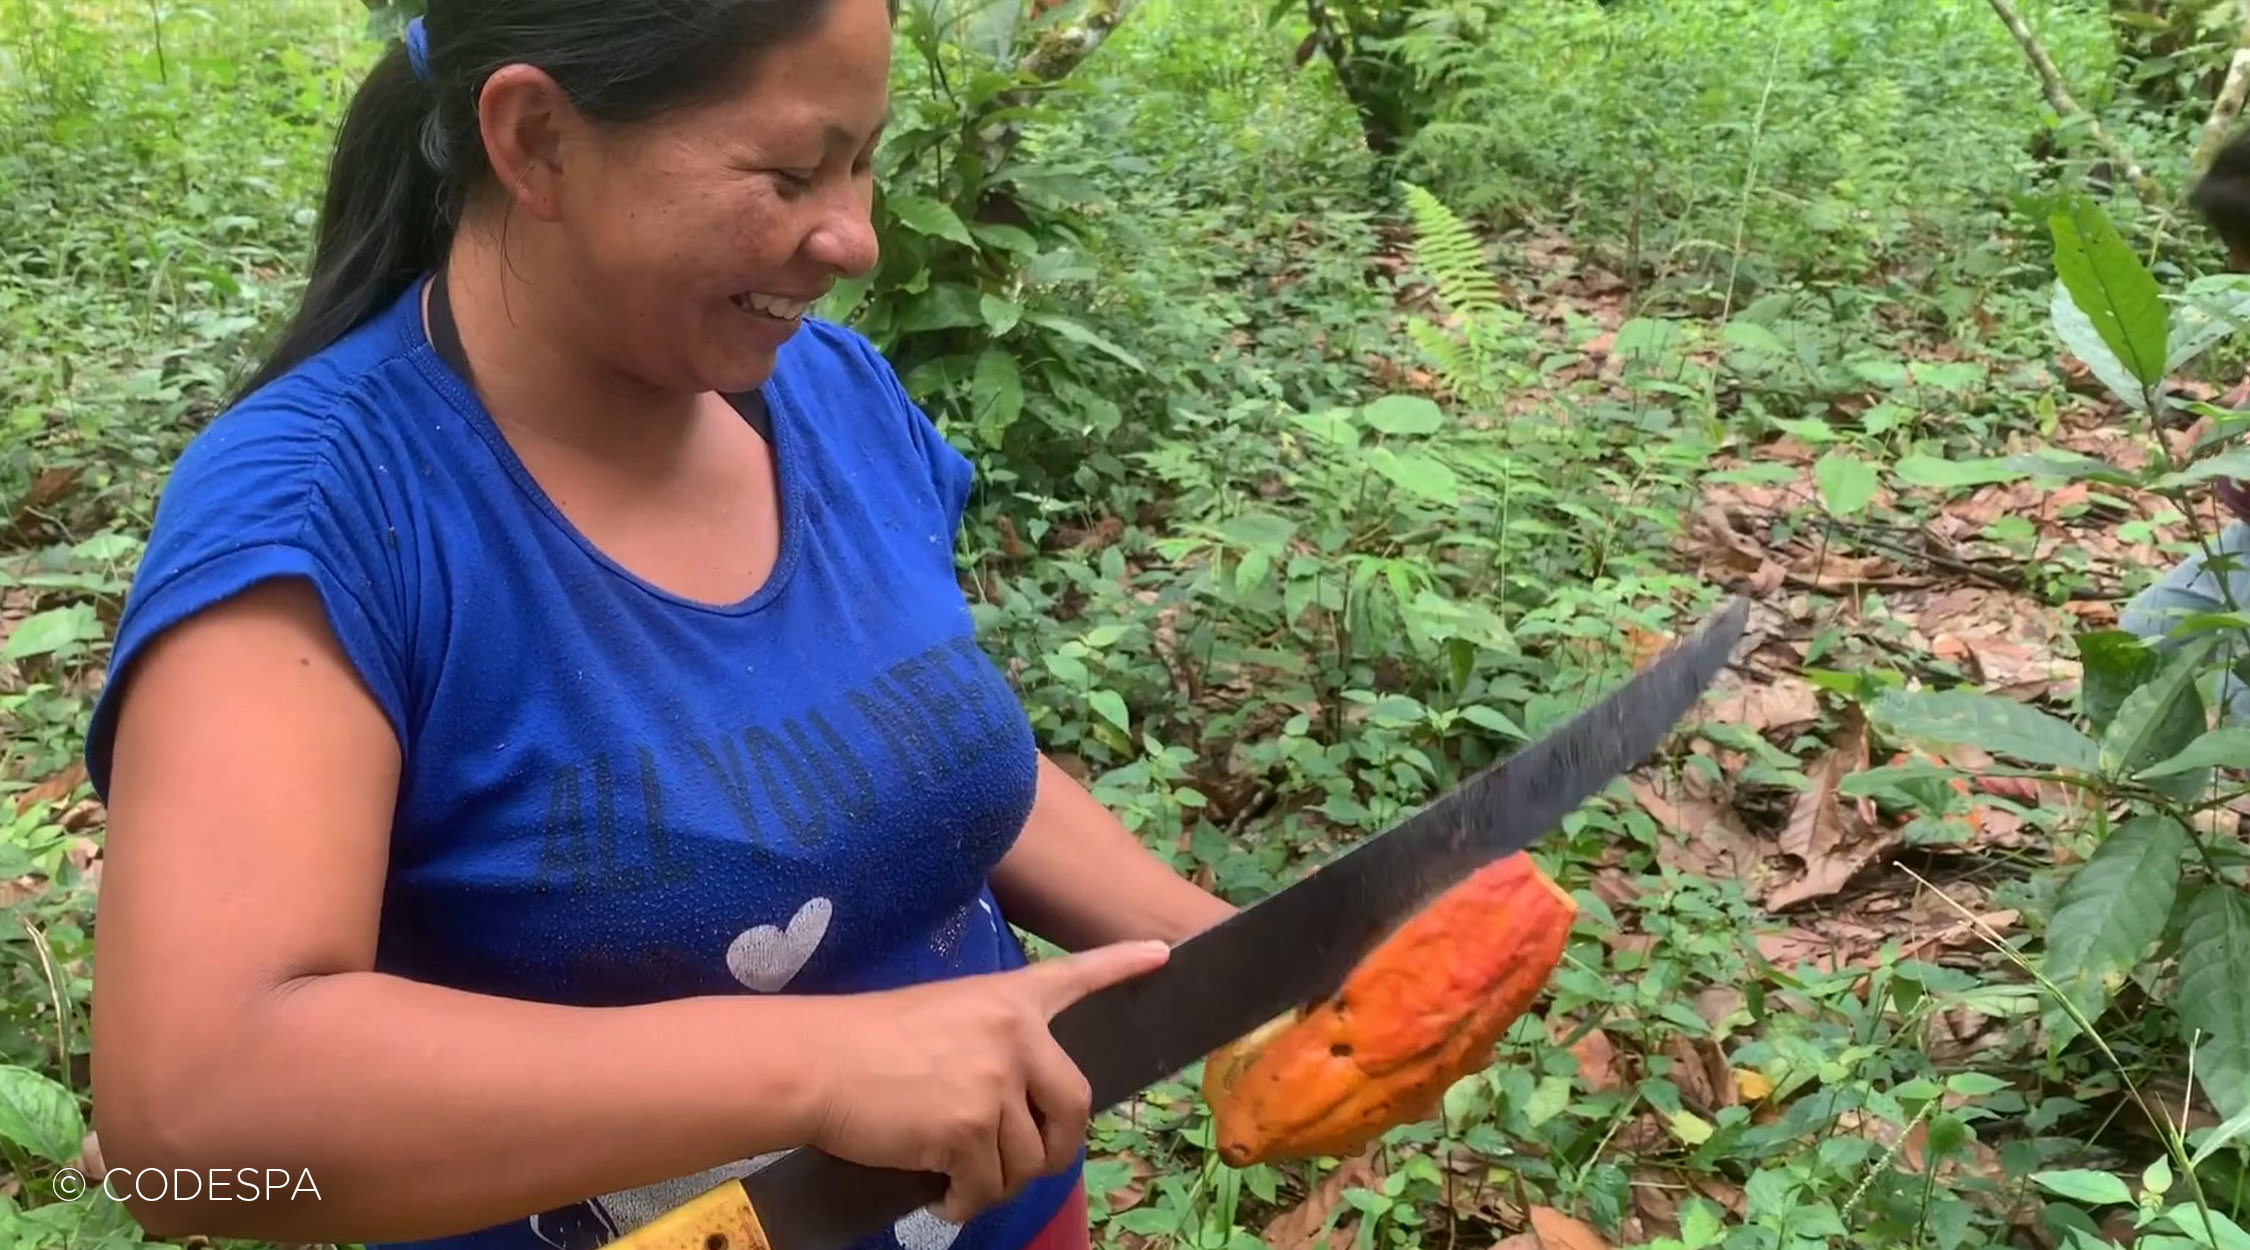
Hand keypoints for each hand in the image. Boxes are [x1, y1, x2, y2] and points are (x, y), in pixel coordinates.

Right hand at [803, 939, 1170, 1222]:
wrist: (816, 1062)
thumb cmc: (864, 1039)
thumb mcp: (942, 1014)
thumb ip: (991, 1044)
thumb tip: (1016, 1107)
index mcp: (1007, 1000)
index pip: (1075, 977)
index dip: (1121, 966)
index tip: (1160, 955)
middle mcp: (1014, 1035)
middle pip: (1073, 1105)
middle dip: (1056, 1146)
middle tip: (1026, 1161)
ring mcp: (996, 1082)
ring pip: (1029, 1157)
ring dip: (997, 1179)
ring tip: (957, 1174)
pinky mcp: (970, 1129)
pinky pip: (988, 1185)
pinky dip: (965, 1202)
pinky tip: (941, 1196)